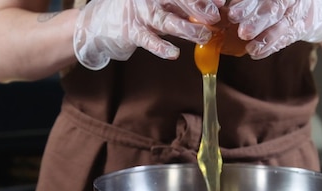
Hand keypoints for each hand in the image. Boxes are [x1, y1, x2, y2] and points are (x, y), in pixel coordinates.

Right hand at [74, 0, 224, 69]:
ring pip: (165, 20)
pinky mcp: (129, 31)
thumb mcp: (160, 6)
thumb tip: (212, 13)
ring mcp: (138, 13)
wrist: (99, 23)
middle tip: (215, 16)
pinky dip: (161, 47)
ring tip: (204, 35)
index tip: (221, 1)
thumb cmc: (137, 14)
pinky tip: (174, 53)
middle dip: (198, 7)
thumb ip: (181, 8)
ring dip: (186, 28)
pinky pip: (147, 40)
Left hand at [227, 0, 321, 59]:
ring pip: (283, 24)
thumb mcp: (266, 0)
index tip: (232, 13)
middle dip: (256, 20)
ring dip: (266, 38)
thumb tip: (227, 10)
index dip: (247, 4)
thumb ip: (250, 4)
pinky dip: (271, 47)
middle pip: (274, 8)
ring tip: (251, 48)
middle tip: (243, 32)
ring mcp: (299, 12)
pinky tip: (257, 54)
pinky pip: (287, 38)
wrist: (315, 7)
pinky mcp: (303, 27)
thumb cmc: (280, 1)